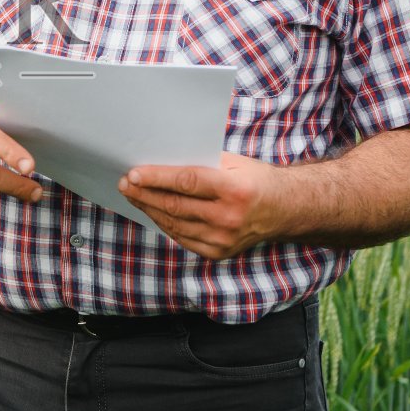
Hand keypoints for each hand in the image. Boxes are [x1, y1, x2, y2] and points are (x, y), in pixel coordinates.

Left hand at [117, 152, 283, 259]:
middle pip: (175, 205)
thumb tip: (162, 158)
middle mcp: (229, 217)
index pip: (187, 183)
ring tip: (133, 195)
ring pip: (174, 223)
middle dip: (144, 194)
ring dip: (149, 208)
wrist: (284, 210)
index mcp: (235, 190)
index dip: (157, 178)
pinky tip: (153, 210)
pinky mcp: (217, 252)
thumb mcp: (234, 162)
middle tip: (125, 184)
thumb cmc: (255, 179)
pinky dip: (164, 223)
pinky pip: (181, 237)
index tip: (133, 173)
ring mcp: (223, 239)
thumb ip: (201, 162)